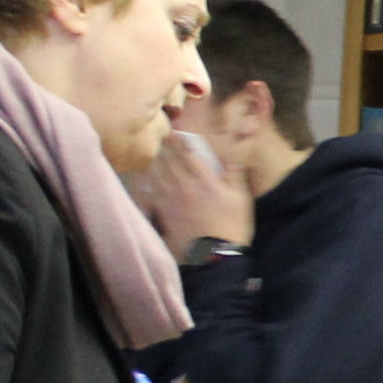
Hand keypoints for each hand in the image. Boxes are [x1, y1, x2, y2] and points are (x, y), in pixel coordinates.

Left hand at [139, 131, 254, 252]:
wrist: (214, 254)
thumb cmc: (232, 226)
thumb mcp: (241, 199)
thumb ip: (233, 176)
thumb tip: (229, 158)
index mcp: (205, 180)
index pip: (189, 154)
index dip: (181, 139)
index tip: (174, 128)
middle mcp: (184, 185)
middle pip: (169, 160)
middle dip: (164, 145)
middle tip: (158, 133)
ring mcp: (170, 198)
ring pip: (157, 173)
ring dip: (153, 159)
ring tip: (149, 149)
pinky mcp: (162, 211)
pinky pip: (150, 191)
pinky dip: (146, 180)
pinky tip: (142, 174)